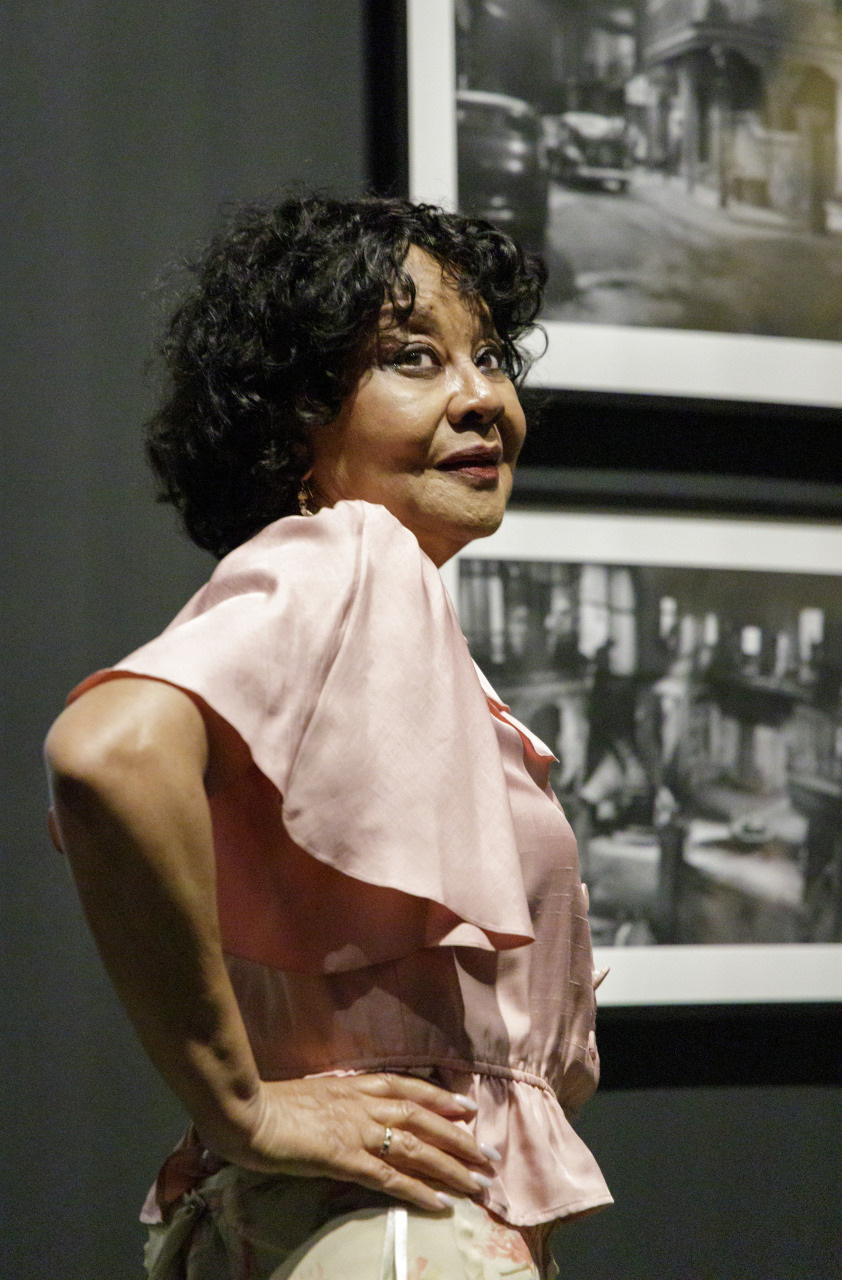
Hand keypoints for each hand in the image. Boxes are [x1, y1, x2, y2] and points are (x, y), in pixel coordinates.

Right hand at [210, 1073, 498, 1211]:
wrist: (245, 1112)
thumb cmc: (269, 1104)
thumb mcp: (312, 1095)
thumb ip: (338, 1101)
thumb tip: (351, 1109)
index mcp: (354, 1085)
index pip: (408, 1088)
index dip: (440, 1098)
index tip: (467, 1107)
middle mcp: (363, 1104)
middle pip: (423, 1119)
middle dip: (459, 1137)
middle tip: (489, 1156)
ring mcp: (357, 1130)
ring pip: (416, 1148)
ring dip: (451, 1166)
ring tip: (478, 1183)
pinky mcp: (345, 1158)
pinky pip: (390, 1177)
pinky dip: (419, 1189)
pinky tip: (441, 1203)